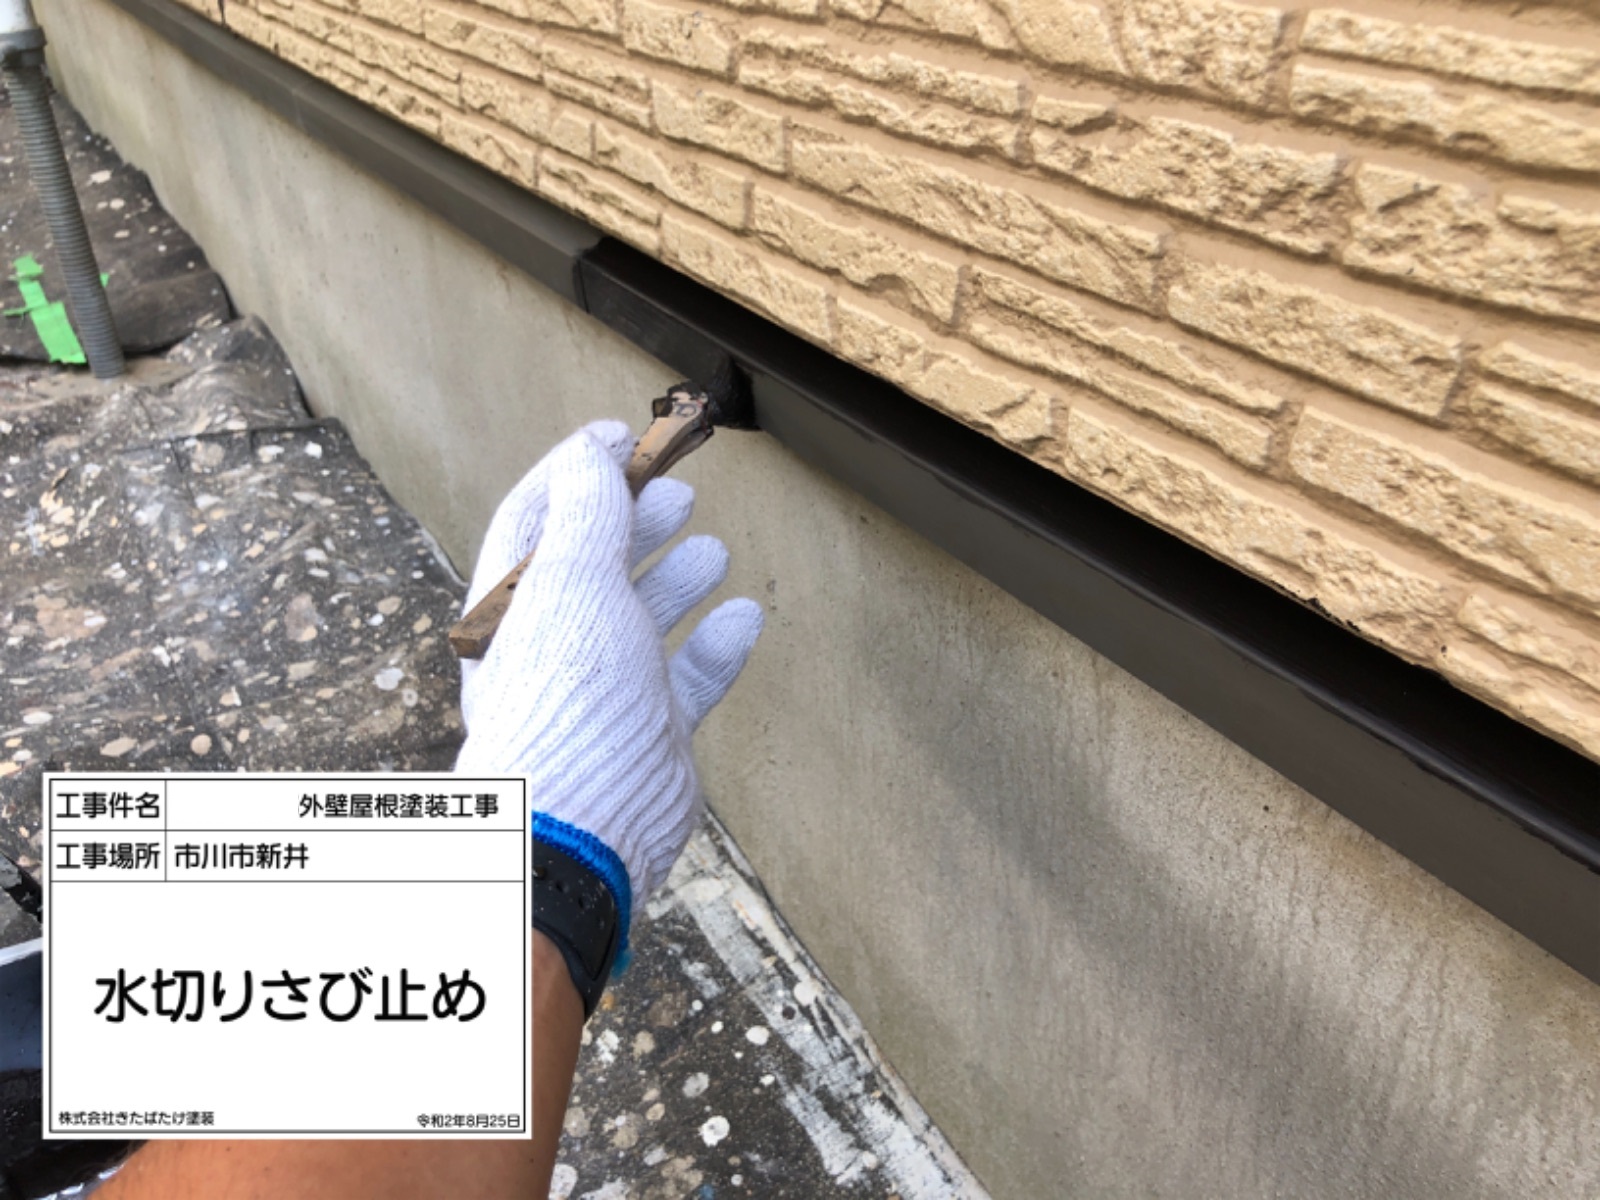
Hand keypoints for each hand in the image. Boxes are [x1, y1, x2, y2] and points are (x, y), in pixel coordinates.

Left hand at [455, 421, 762, 910]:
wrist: (585, 822)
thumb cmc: (565, 699)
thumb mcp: (572, 582)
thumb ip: (586, 514)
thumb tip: (590, 452)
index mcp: (511, 605)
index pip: (537, 520)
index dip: (576, 474)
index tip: (619, 436)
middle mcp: (554, 645)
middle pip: (595, 566)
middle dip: (634, 523)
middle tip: (676, 490)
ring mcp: (605, 690)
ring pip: (642, 619)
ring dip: (677, 578)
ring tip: (710, 545)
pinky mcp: (652, 730)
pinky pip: (689, 676)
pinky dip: (716, 644)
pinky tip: (743, 615)